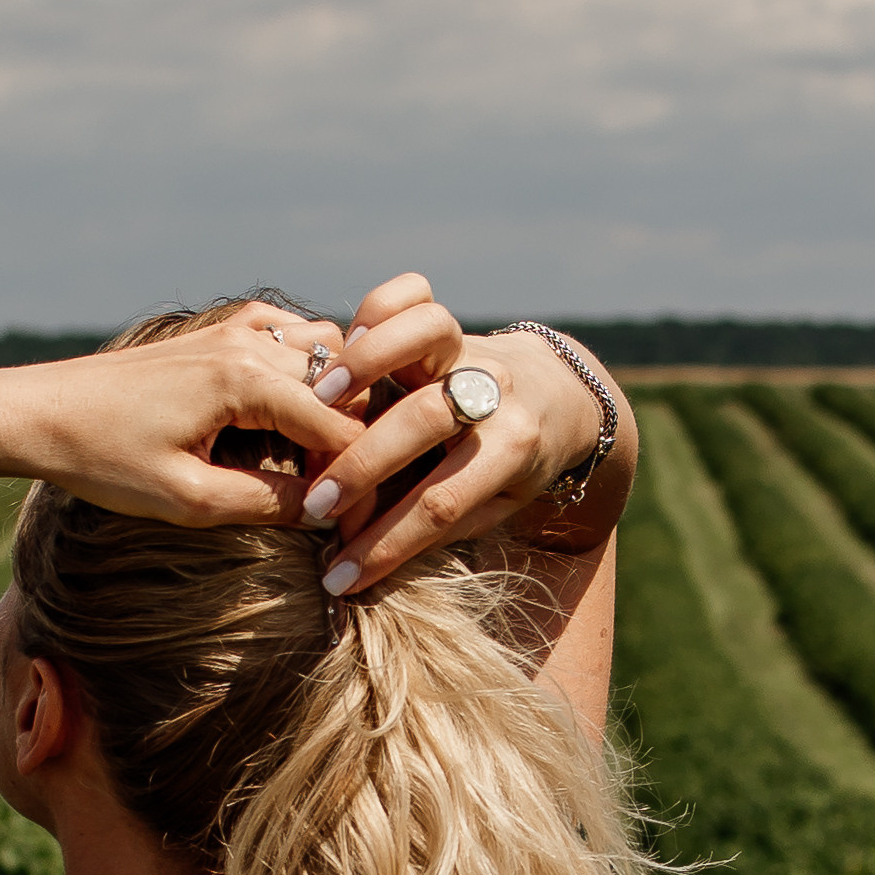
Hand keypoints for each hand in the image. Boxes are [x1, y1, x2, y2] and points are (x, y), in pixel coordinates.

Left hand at [33, 303, 361, 526]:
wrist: (38, 413)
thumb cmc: (103, 458)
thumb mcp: (188, 500)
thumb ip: (268, 505)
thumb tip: (329, 513)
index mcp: (245, 377)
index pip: (340, 428)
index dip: (359, 481)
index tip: (358, 525)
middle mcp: (249, 340)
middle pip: (344, 389)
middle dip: (353, 445)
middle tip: (343, 501)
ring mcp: (235, 328)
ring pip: (328, 357)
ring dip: (336, 406)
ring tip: (321, 464)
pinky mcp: (219, 331)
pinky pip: (293, 339)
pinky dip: (311, 375)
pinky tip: (295, 417)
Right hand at [295, 275, 614, 592]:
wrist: (558, 401)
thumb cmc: (515, 470)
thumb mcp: (496, 508)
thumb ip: (441, 524)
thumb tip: (361, 563)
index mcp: (514, 450)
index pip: (442, 504)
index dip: (386, 546)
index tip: (340, 579)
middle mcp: (497, 392)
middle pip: (424, 422)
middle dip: (363, 467)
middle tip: (316, 505)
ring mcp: (472, 350)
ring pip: (428, 332)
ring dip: (369, 362)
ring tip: (321, 398)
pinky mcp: (449, 324)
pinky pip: (415, 295)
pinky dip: (379, 309)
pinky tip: (345, 344)